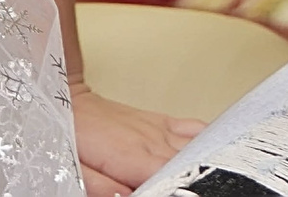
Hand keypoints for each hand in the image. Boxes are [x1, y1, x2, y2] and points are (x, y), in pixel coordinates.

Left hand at [72, 82, 204, 195]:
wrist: (67, 99)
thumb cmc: (69, 135)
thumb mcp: (76, 171)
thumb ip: (103, 189)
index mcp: (133, 158)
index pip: (172, 181)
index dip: (187, 189)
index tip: (195, 193)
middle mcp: (153, 142)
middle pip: (191, 165)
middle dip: (202, 177)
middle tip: (213, 186)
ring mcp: (160, 129)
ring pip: (198, 146)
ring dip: (209, 160)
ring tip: (220, 173)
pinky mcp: (161, 121)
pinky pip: (195, 127)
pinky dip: (210, 137)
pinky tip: (217, 148)